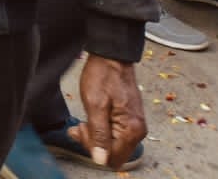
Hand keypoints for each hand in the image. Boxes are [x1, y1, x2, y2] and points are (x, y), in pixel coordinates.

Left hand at [73, 54, 146, 169]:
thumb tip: (101, 159)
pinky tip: (91, 120)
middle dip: (93, 143)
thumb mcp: (95, 105)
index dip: (94, 148)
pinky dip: (101, 130)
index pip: (113, 158)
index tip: (82, 129)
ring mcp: (134, 126)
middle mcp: (137, 131)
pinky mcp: (129, 120)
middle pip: (114, 153)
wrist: (111, 58)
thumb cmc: (103, 77)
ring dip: (95, 137)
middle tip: (80, 126)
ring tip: (82, 122)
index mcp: (131, 130)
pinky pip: (115, 135)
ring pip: (113, 145)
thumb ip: (99, 134)